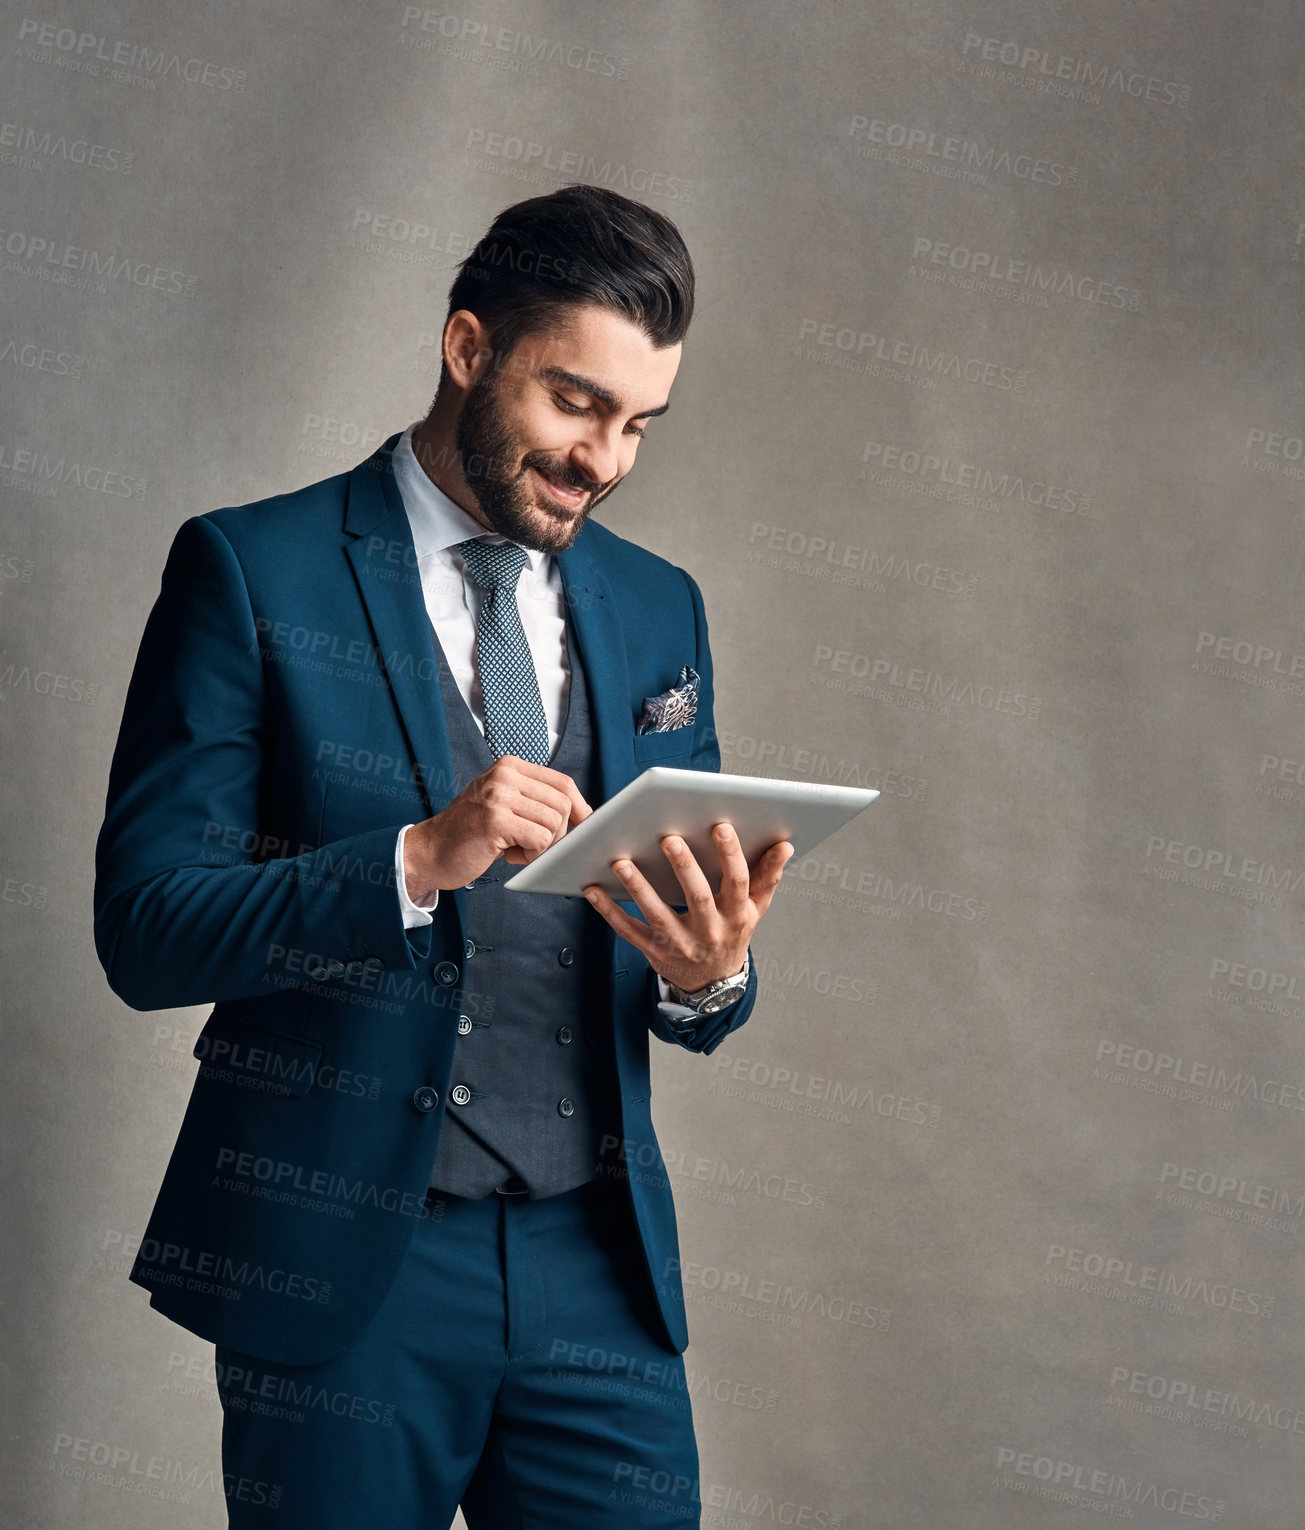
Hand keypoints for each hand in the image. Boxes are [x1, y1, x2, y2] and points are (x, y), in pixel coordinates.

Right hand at [404, 757, 591, 897]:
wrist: (431, 850)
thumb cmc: (471, 832)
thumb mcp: (505, 804)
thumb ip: (537, 801)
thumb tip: (585, 813)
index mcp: (510, 767)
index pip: (563, 783)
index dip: (579, 808)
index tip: (581, 827)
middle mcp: (504, 775)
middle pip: (563, 804)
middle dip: (558, 832)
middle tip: (533, 845)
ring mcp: (498, 796)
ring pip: (553, 823)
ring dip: (542, 846)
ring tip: (516, 848)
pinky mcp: (495, 821)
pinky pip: (539, 840)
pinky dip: (531, 855)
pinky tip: (509, 855)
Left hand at [582, 823, 793, 992]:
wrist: (713, 984)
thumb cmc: (732, 933)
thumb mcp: (755, 909)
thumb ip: (767, 877)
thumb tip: (785, 845)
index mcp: (737, 915)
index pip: (737, 882)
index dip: (730, 855)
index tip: (721, 827)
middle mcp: (710, 931)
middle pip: (697, 897)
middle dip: (684, 867)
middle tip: (669, 838)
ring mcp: (681, 944)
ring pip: (658, 914)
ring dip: (638, 888)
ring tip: (621, 862)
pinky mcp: (654, 952)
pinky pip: (629, 931)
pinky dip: (609, 912)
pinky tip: (592, 890)